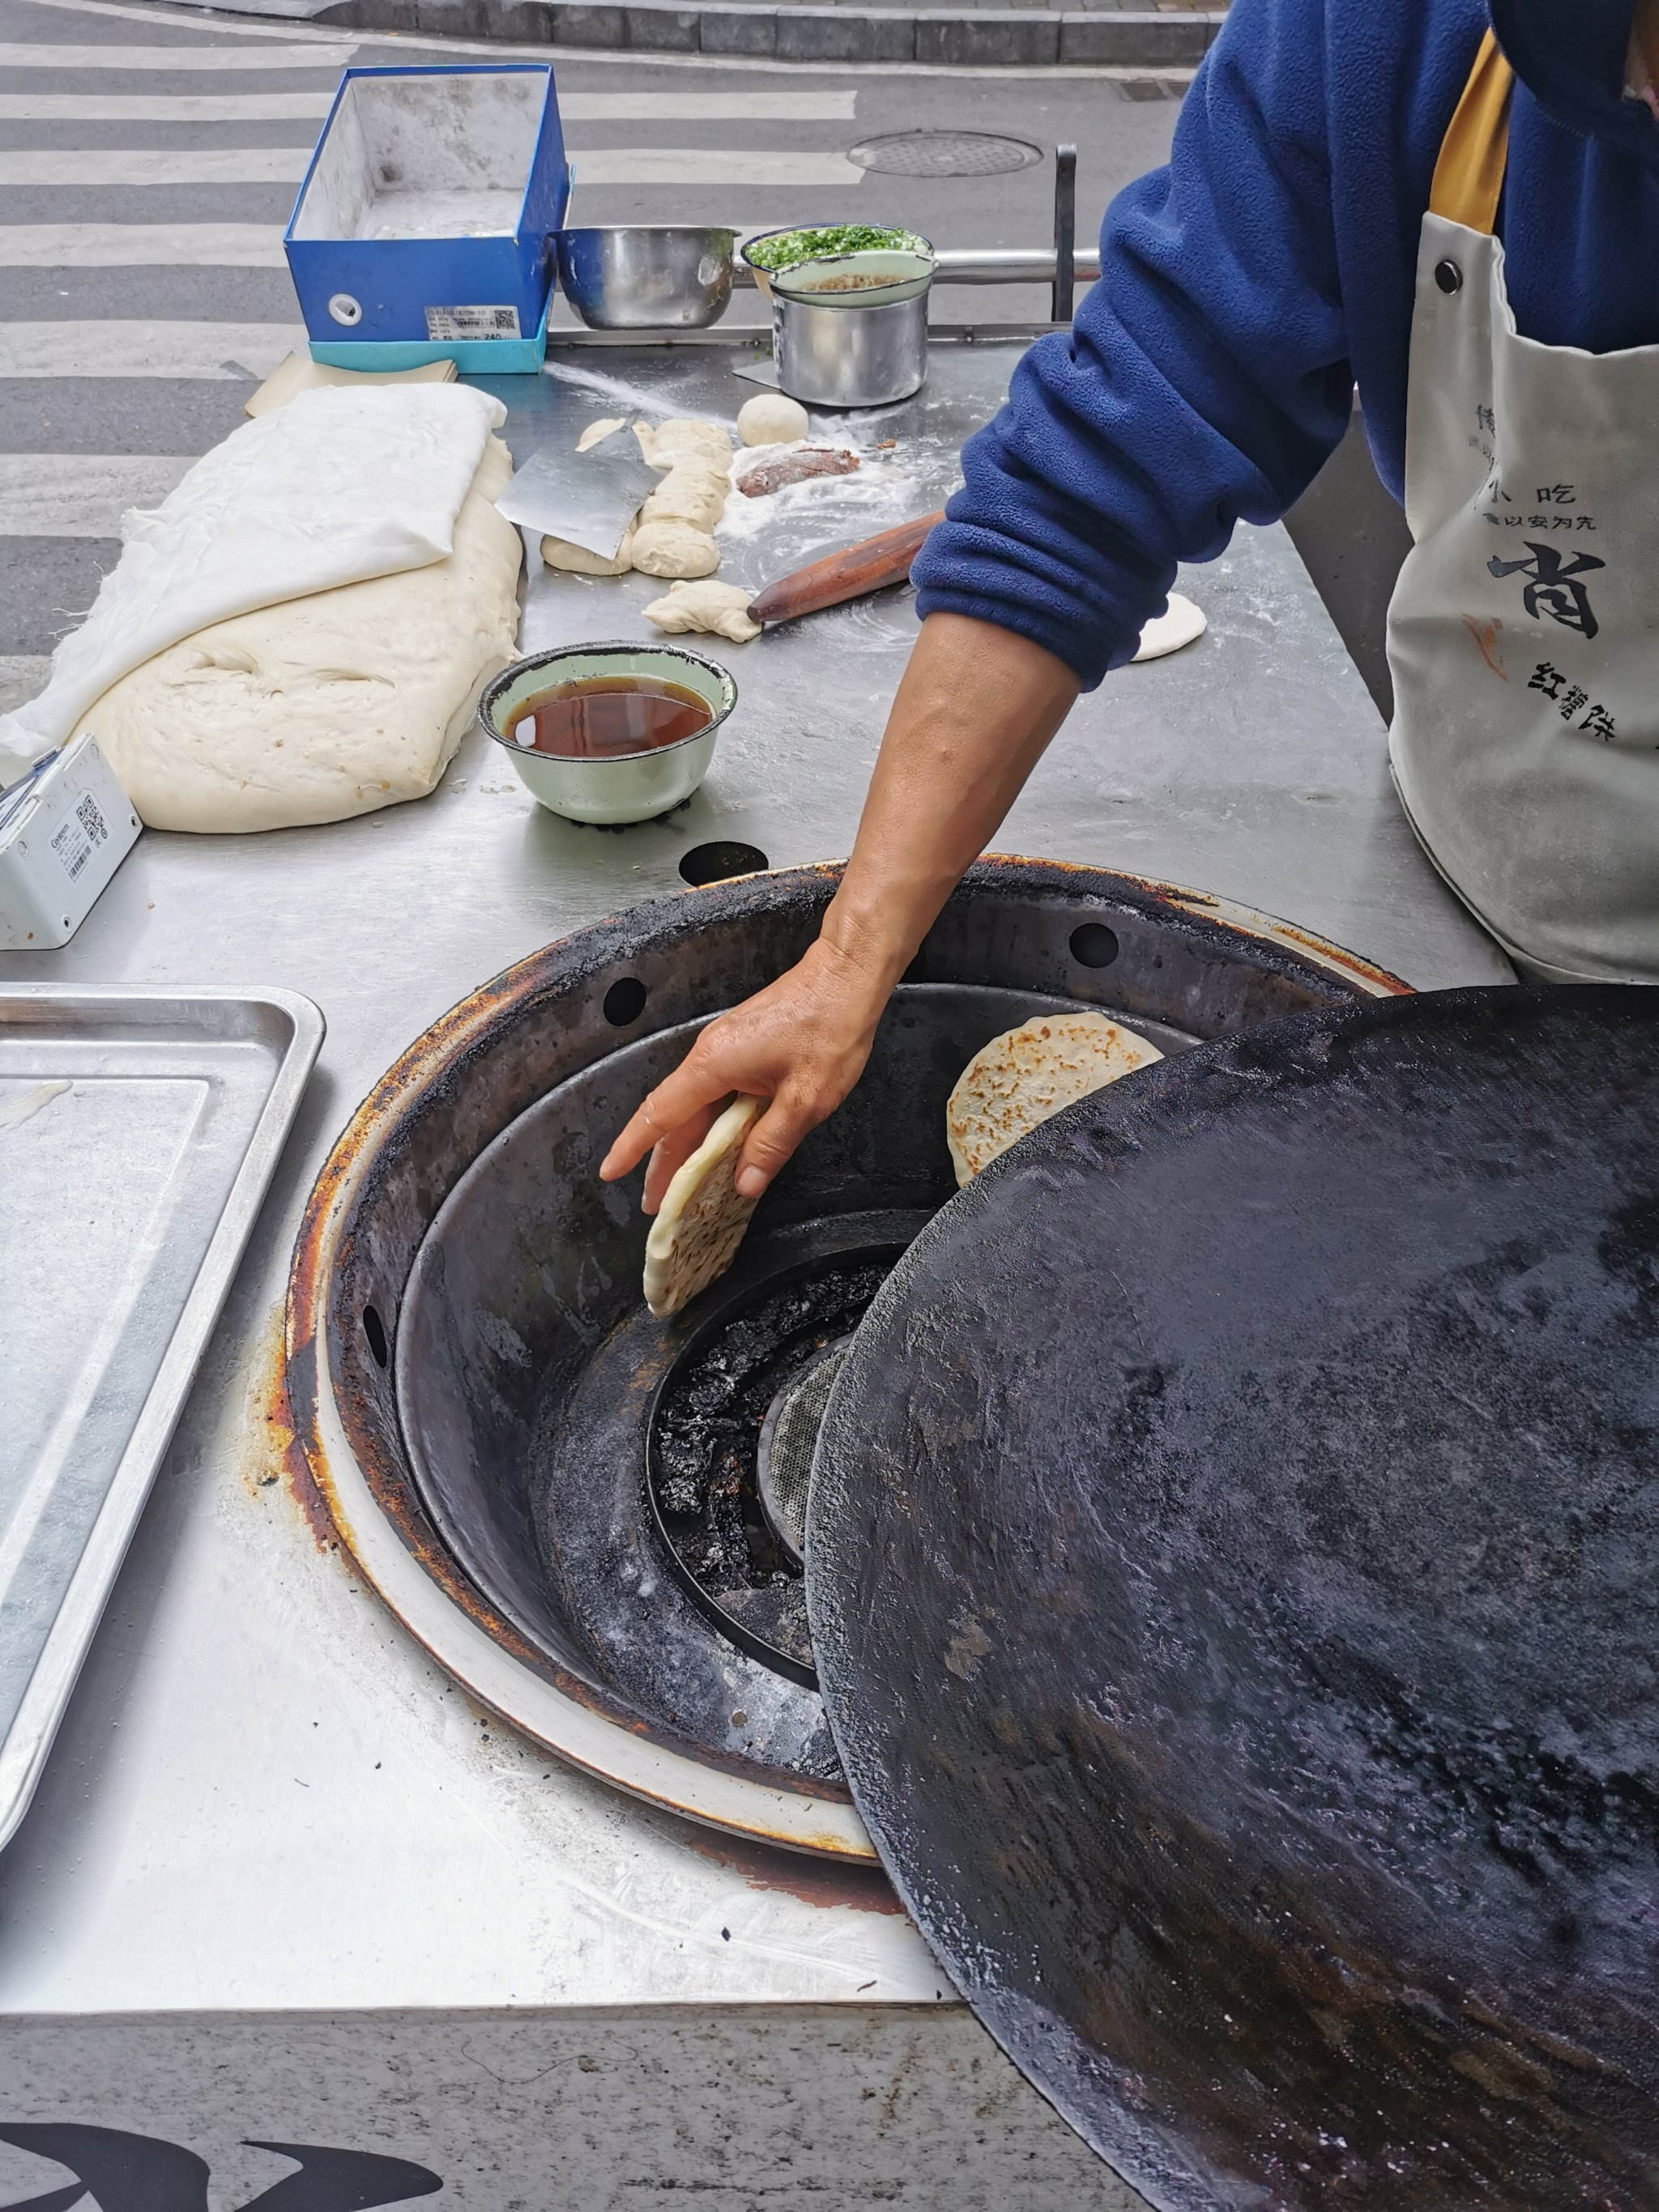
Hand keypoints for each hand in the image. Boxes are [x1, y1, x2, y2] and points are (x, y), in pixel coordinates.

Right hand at [599, 935, 888, 1210]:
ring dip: (688, 1145)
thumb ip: (772, 1144)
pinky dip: (712, 1125)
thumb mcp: (807, 1098)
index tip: (609, 1172)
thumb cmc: (830, 1027)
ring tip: (684, 1186)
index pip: (660, 1115)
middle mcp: (709, 1056)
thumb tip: (744, 1184)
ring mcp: (724, 1049)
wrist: (847, 973)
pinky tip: (722, 1149)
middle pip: (675, 1116)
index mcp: (713, 1066)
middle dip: (662, 1162)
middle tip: (657, 1205)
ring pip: (696, 1106)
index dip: (633, 1147)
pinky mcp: (742, 1046)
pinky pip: (715, 1093)